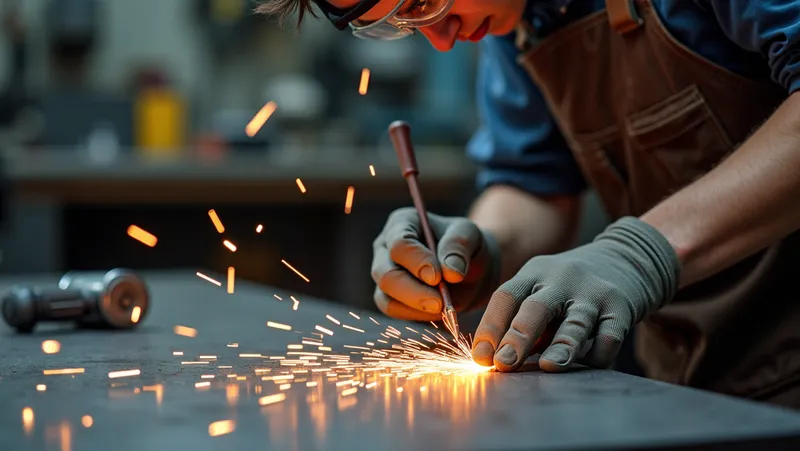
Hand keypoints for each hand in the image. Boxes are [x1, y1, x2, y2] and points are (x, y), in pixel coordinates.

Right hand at [371, 208, 500, 320]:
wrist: (471, 270)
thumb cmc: (467, 246)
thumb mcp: (470, 236)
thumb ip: (459, 247)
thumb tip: (450, 273)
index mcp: (402, 223)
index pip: (399, 244)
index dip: (417, 262)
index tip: (438, 277)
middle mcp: (385, 248)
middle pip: (386, 274)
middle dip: (413, 292)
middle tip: (440, 303)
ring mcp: (384, 274)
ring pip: (386, 298)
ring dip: (415, 308)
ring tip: (445, 308)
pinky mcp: (389, 298)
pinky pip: (395, 312)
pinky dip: (417, 316)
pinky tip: (439, 312)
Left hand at [471, 217, 679, 371]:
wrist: (627, 259)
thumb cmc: (570, 288)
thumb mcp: (542, 290)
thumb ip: (523, 320)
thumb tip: (498, 362)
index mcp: (534, 272)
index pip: (506, 297)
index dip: (490, 326)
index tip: (480, 357)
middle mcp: (562, 279)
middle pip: (536, 308)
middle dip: (518, 337)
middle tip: (503, 364)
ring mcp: (593, 292)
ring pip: (575, 322)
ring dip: (561, 346)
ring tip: (548, 366)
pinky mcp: (622, 307)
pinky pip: (609, 336)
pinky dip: (597, 355)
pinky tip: (586, 365)